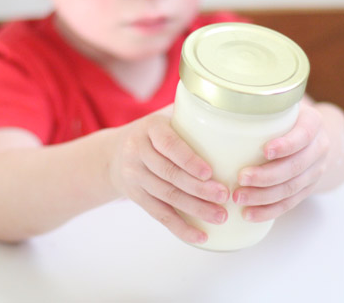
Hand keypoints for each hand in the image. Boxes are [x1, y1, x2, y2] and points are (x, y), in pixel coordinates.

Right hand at [109, 106, 228, 243]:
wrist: (113, 154)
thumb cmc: (153, 132)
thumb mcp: (165, 116)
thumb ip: (191, 111)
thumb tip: (230, 107)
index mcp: (150, 128)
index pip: (168, 144)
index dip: (188, 160)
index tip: (210, 172)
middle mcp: (137, 151)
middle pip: (170, 174)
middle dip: (199, 189)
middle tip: (225, 196)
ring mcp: (134, 176)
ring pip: (167, 196)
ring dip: (195, 209)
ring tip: (221, 216)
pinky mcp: (136, 197)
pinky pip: (159, 214)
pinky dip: (181, 228)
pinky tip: (201, 236)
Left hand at [232, 100, 329, 221]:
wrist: (311, 135)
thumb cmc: (282, 116)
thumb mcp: (279, 105)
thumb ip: (259, 104)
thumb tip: (215, 104)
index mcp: (312, 123)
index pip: (303, 135)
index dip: (286, 145)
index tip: (265, 150)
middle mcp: (318, 147)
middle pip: (295, 166)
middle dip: (266, 176)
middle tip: (240, 179)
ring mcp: (315, 171)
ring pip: (292, 188)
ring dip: (264, 197)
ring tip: (239, 198)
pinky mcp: (307, 189)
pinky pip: (289, 203)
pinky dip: (268, 211)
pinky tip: (249, 214)